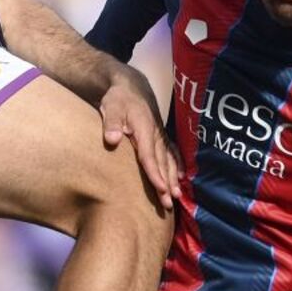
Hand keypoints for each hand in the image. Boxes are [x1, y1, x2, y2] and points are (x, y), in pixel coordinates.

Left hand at [99, 67, 180, 210]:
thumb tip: (112, 139)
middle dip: (166, 184)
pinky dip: (177, 165)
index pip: (149, 155)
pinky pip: (171, 152)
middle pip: (161, 162)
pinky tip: (180, 177)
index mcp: (144, 128)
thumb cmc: (118, 99)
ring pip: (168, 160)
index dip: (155, 173)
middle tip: (169, 203)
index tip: (161, 189)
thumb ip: (111, 123)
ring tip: (176, 196)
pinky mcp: (160, 136)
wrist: (130, 86)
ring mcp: (160, 136)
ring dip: (172, 179)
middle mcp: (156, 134)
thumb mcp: (111, 107)